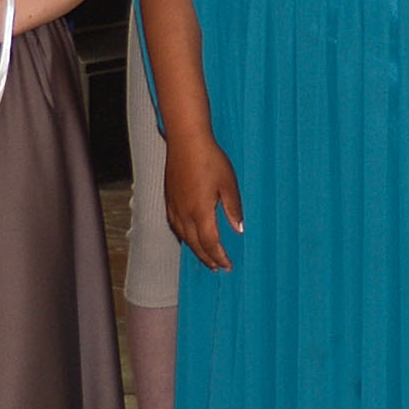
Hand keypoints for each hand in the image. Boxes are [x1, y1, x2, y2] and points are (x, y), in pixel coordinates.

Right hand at [165, 135, 241, 272]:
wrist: (186, 141)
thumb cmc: (210, 160)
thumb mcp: (229, 184)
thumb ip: (233, 209)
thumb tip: (239, 229)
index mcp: (200, 212)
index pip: (210, 243)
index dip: (220, 256)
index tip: (228, 265)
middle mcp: (184, 214)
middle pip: (195, 244)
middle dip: (207, 258)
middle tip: (217, 267)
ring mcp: (174, 206)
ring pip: (184, 236)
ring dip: (195, 249)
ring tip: (205, 256)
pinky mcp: (169, 199)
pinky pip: (175, 225)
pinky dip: (184, 236)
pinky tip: (188, 235)